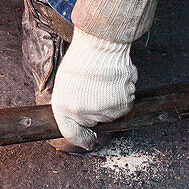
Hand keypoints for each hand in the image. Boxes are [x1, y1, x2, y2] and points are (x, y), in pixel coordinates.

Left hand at [51, 28, 136, 151]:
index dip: (81, 139)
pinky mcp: (122, 105)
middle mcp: (84, 114)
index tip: (88, 141)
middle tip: (95, 87)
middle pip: (94, 121)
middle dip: (95, 108)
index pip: (72, 134)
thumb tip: (78, 113)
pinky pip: (124, 103)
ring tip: (104, 80)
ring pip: (111, 112)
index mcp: (64, 109)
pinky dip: (123, 93)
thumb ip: (70, 102)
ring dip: (110, 99)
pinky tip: (115, 79)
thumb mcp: (65, 83)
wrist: (99, 46)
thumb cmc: (81, 59)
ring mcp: (104, 111)